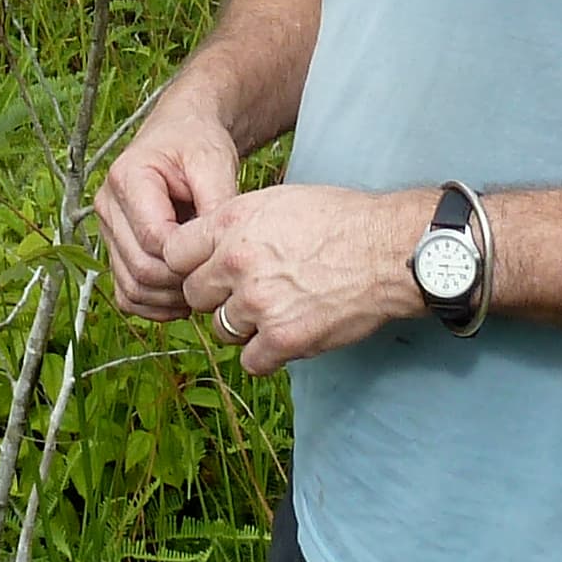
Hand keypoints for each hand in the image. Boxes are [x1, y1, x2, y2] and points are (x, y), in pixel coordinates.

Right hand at [96, 83, 243, 321]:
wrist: (182, 134)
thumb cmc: (197, 144)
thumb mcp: (214, 161)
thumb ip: (217, 203)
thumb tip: (218, 250)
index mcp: (127, 178)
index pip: (153, 238)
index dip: (187, 257)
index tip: (217, 254)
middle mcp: (108, 206)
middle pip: (140, 268)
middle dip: (181, 282)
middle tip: (215, 275)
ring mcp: (108, 231)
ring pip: (131, 287)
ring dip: (169, 299)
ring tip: (201, 286)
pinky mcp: (116, 250)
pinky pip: (127, 294)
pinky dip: (154, 305)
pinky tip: (183, 296)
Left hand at [166, 184, 431, 372]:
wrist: (388, 250)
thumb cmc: (339, 220)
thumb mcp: (277, 201)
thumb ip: (234, 224)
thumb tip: (206, 244)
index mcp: (231, 223)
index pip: (173, 253)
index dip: (190, 263)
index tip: (207, 268)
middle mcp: (237, 263)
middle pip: (194, 295)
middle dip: (215, 296)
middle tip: (245, 291)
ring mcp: (258, 304)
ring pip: (221, 329)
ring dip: (242, 325)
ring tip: (274, 309)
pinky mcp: (283, 339)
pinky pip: (250, 361)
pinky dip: (265, 354)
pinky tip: (285, 335)